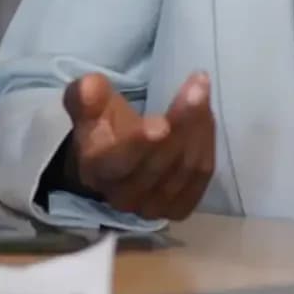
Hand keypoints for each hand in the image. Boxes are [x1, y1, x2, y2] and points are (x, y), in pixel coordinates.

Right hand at [58, 71, 213, 221]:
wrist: (113, 161)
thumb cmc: (102, 127)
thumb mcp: (88, 105)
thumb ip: (86, 96)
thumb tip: (90, 87)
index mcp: (97, 170)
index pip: (118, 161)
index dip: (139, 144)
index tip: (161, 122)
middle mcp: (123, 196)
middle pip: (160, 163)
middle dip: (183, 121)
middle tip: (198, 84)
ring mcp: (152, 207)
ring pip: (186, 168)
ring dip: (199, 127)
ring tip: (201, 91)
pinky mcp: (177, 209)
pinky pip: (201, 176)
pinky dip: (207, 144)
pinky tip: (205, 118)